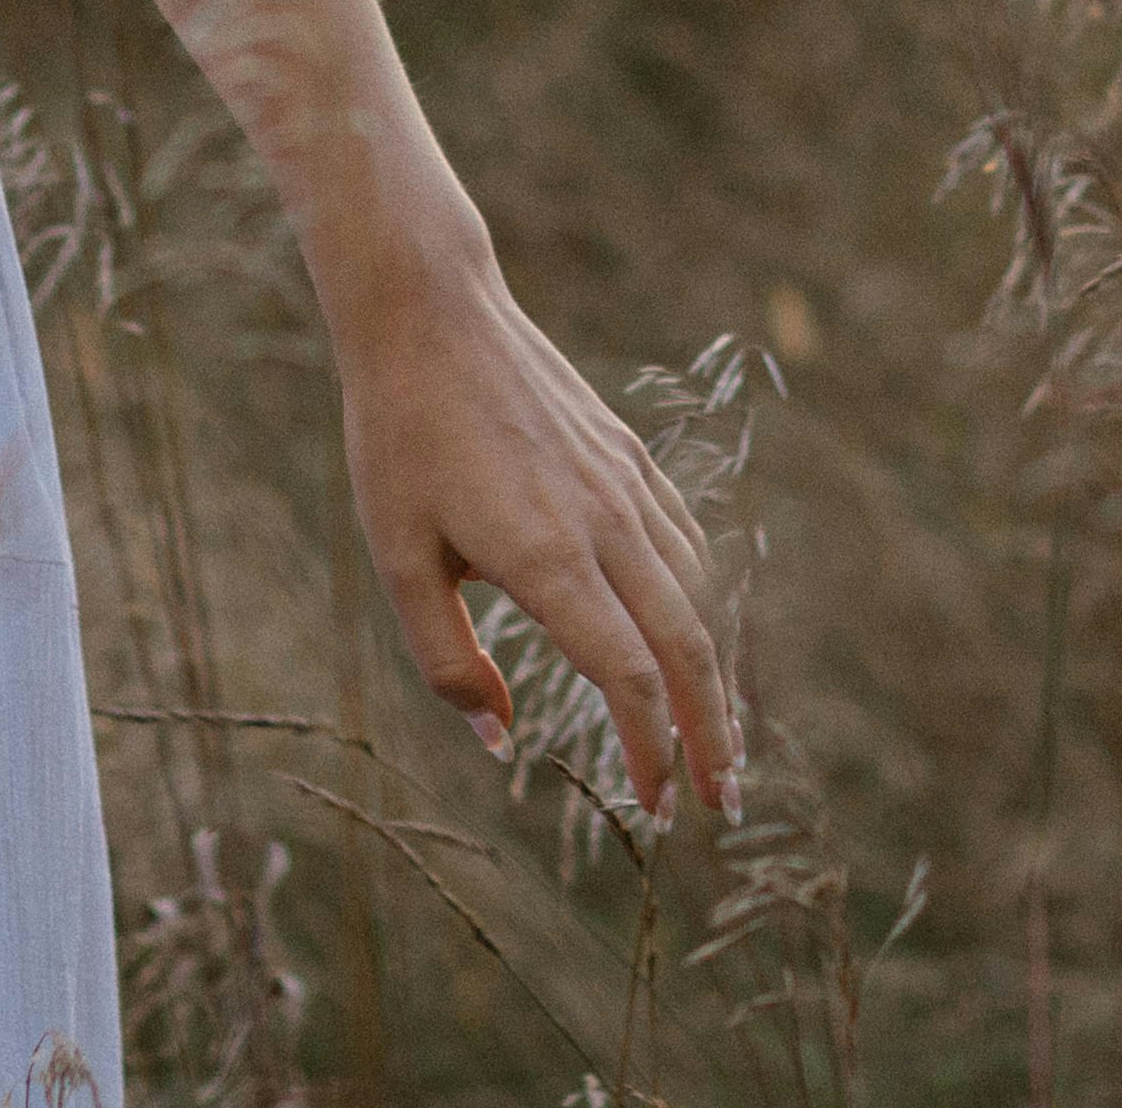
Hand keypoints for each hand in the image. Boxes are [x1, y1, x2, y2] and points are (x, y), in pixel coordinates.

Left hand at [329, 230, 740, 824]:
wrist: (432, 313)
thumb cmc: (401, 438)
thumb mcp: (398, 560)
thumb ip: (447, 660)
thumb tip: (500, 739)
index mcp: (549, 559)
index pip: (628, 678)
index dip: (652, 752)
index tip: (658, 808)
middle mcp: (606, 524)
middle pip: (686, 648)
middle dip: (712, 732)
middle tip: (723, 801)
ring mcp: (625, 484)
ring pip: (697, 595)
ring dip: (714, 673)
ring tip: (717, 731)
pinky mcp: (627, 455)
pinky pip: (684, 541)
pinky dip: (700, 602)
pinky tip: (689, 630)